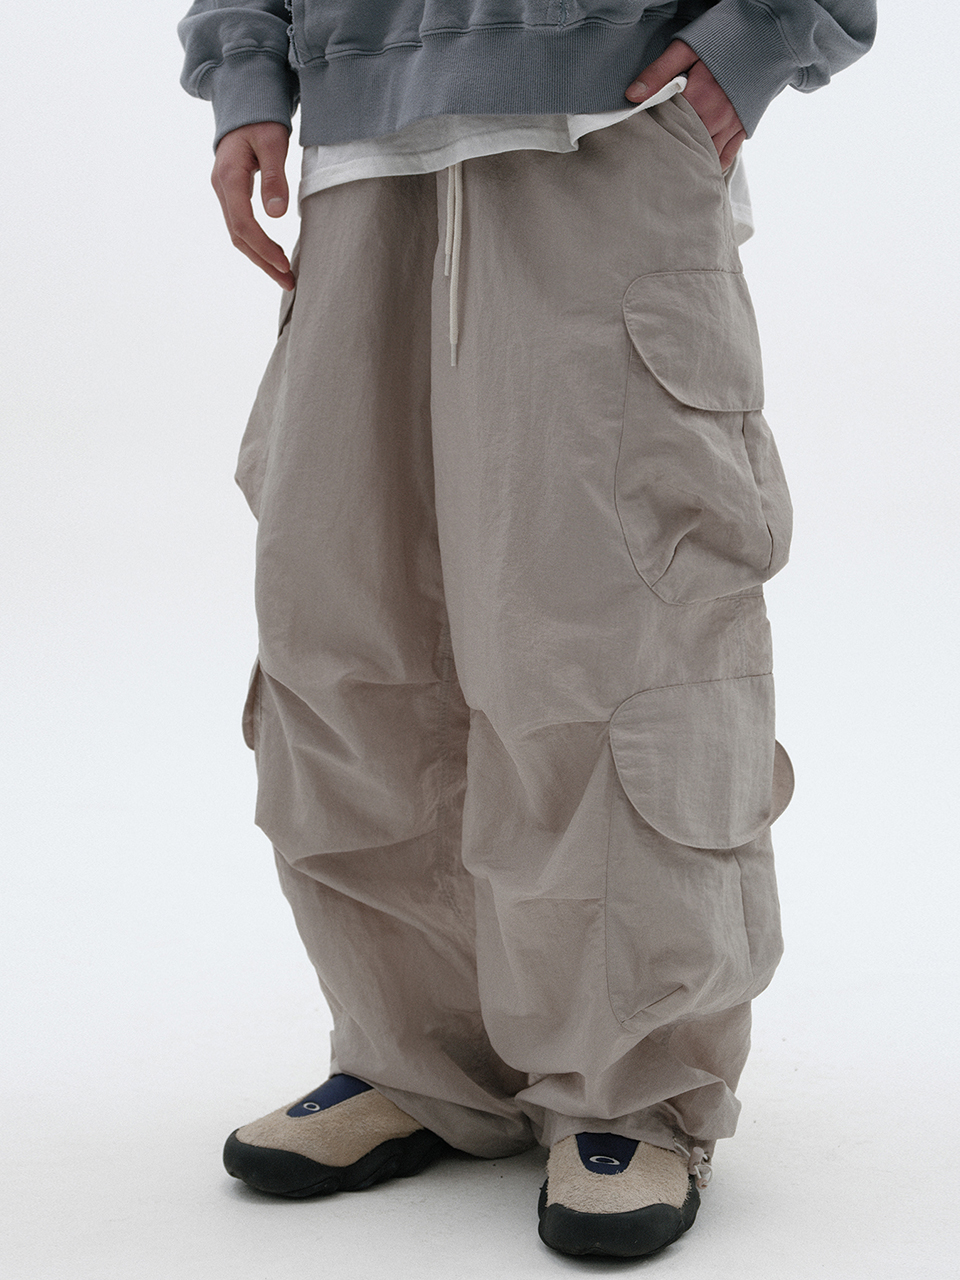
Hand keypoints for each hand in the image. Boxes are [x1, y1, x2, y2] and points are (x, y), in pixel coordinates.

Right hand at [211, 122, 295, 288]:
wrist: (244, 100)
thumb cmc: (261, 118)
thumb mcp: (273, 142)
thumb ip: (274, 177)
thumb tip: (276, 215)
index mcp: (230, 177)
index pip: (244, 223)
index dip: (264, 248)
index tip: (284, 265)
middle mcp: (221, 188)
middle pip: (238, 236)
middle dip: (263, 262)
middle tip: (288, 282)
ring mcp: (224, 191)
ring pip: (238, 234)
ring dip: (260, 258)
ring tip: (283, 276)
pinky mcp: (231, 193)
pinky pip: (240, 225)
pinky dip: (256, 244)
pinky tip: (273, 255)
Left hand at [626, 40, 745, 170]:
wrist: (764, 36)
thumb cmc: (723, 40)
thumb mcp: (686, 48)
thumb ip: (659, 72)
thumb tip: (632, 96)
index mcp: (698, 97)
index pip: (668, 128)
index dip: (654, 135)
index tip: (643, 140)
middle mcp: (715, 116)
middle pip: (685, 146)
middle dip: (670, 153)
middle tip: (654, 161)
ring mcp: (730, 124)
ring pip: (705, 155)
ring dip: (690, 162)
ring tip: (674, 168)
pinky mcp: (742, 127)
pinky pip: (725, 157)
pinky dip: (712, 165)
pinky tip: (699, 169)